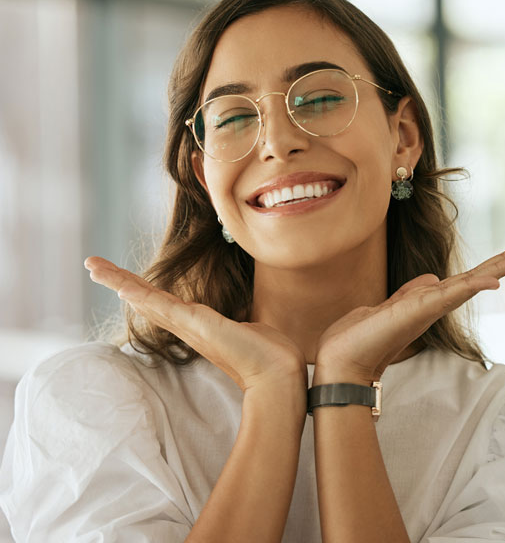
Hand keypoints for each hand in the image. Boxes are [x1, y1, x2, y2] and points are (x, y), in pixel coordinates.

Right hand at [84, 256, 307, 392]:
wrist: (279, 374)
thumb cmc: (267, 354)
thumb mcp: (248, 328)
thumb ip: (239, 322)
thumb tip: (246, 321)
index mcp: (197, 325)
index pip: (161, 302)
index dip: (139, 289)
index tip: (121, 279)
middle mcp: (187, 326)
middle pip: (145, 299)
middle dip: (118, 281)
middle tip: (92, 265)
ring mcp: (190, 327)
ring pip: (147, 300)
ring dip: (119, 281)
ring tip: (94, 267)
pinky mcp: (198, 326)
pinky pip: (164, 307)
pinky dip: (141, 295)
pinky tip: (122, 286)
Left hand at [314, 246, 504, 383]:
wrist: (340, 360)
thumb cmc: (360, 337)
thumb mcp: (389, 306)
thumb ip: (411, 292)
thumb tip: (431, 278)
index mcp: (426, 303)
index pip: (463, 281)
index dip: (488, 269)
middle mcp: (432, 307)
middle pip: (474, 281)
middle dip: (502, 266)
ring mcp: (427, 310)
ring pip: (469, 285)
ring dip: (498, 269)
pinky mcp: (417, 312)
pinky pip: (449, 295)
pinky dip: (471, 287)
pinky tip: (493, 281)